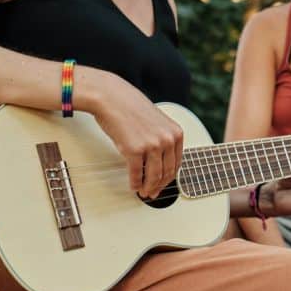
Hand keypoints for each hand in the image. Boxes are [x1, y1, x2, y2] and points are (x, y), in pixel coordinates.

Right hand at [86, 71, 183, 199]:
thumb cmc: (131, 107)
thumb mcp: (157, 122)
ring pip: (153, 176)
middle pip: (166, 173)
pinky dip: (135, 183)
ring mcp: (152, 145)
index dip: (170, 178)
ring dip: (148, 188)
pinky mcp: (134, 150)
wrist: (112, 97)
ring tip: (144, 192)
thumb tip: (160, 162)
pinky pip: (136, 174)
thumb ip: (163, 139)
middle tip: (153, 193)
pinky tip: (134, 186)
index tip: (164, 184)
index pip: (177, 163)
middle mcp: (167, 140)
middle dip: (159, 186)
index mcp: (175, 133)